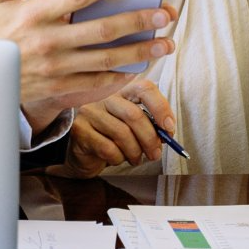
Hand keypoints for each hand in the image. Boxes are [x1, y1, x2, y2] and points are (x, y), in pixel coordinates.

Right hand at [0, 0, 177, 132]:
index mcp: (34, 15)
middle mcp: (49, 42)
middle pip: (102, 30)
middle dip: (138, 21)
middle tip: (164, 13)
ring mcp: (56, 68)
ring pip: (106, 59)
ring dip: (140, 51)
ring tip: (165, 44)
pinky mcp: (59, 87)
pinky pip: (95, 83)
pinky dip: (119, 77)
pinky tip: (138, 68)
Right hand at [52, 80, 175, 178]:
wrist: (81, 153)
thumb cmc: (111, 138)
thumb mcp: (133, 127)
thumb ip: (150, 124)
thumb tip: (167, 132)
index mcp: (121, 90)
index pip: (145, 88)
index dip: (161, 108)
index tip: (169, 128)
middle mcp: (103, 96)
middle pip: (134, 115)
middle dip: (150, 139)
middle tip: (155, 154)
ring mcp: (89, 111)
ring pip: (122, 134)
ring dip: (135, 152)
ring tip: (136, 159)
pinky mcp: (79, 130)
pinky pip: (108, 148)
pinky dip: (118, 159)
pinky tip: (117, 159)